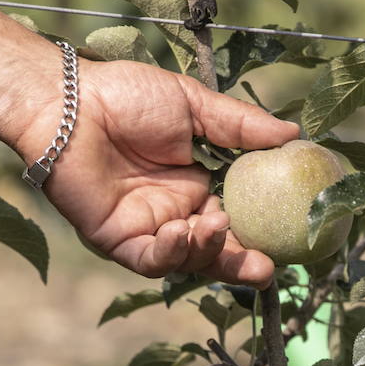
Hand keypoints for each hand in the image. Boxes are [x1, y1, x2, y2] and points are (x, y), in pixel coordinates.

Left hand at [21, 58, 298, 285]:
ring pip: (187, 261)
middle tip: (266, 269)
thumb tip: (293, 135)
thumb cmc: (127, 96)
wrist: (71, 102)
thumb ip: (241, 127)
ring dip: (207, 251)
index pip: (235, 219)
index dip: (259, 234)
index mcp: (196, 185)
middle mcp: (176, 212)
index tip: (286, 238)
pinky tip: (180, 231)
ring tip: (215, 225)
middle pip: (216, 251)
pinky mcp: (118, 240)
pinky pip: (151, 260)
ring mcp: (148, 229)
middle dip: (241, 265)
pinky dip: (170, 253)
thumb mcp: (194, 106)